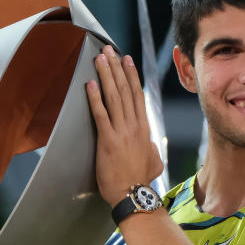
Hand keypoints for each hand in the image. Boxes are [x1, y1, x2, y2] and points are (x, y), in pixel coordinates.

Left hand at [85, 45, 163, 206]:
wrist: (133, 195)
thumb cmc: (141, 181)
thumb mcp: (154, 162)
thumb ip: (153, 149)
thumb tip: (152, 145)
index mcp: (144, 129)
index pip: (137, 96)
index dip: (131, 76)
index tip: (126, 60)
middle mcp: (134, 126)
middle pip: (125, 90)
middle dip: (116, 68)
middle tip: (109, 50)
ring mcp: (122, 132)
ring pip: (114, 97)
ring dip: (106, 76)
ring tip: (99, 59)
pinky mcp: (108, 140)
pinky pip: (101, 115)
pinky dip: (95, 98)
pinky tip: (90, 85)